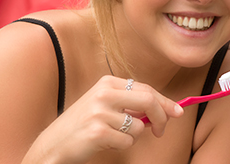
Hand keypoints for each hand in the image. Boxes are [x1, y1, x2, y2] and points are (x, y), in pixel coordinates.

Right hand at [24, 75, 183, 163]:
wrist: (52, 145)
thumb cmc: (83, 126)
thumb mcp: (105, 105)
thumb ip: (131, 104)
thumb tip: (166, 109)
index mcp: (107, 82)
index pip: (146, 88)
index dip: (165, 101)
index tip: (177, 112)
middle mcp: (104, 93)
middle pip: (149, 100)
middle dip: (162, 117)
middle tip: (161, 130)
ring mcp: (100, 111)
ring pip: (139, 126)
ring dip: (133, 137)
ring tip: (113, 136)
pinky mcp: (97, 131)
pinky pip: (127, 141)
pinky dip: (122, 146)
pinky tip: (105, 142)